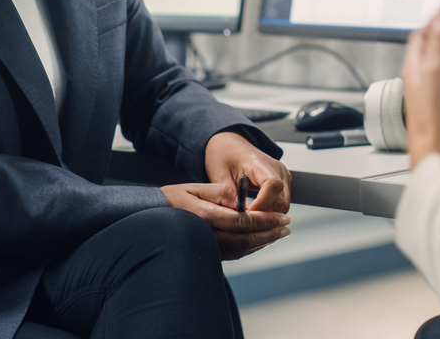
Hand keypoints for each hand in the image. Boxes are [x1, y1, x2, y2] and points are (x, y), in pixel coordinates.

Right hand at [161, 182, 290, 259]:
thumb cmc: (173, 199)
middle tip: (286, 226)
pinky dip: (251, 247)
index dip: (266, 220)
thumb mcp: (195, 187)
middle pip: (247, 239)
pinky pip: (235, 253)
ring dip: (264, 242)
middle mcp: (208, 236)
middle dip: (270, 233)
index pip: (244, 222)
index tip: (282, 217)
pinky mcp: (210, 253)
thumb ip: (221, 192)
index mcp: (206, 216)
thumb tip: (242, 199)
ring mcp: (209, 247)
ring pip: (243, 249)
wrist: (152, 217)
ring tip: (279, 233)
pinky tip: (261, 240)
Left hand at [204, 131, 291, 213]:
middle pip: (281, 199)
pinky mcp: (282, 183)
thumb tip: (238, 215)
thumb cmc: (224, 156)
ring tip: (248, 220)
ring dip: (268, 216)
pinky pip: (281, 203)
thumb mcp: (219, 174)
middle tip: (245, 223)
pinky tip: (254, 214)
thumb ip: (229, 195)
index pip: (273, 185)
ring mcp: (282, 176)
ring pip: (283, 205)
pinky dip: (270, 212)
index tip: (248, 214)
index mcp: (260, 162)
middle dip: (265, 215)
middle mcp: (277, 168)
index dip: (263, 204)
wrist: (229, 146)